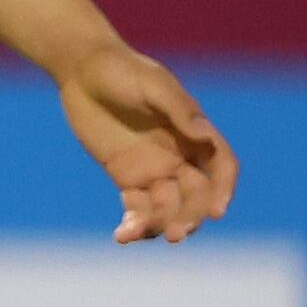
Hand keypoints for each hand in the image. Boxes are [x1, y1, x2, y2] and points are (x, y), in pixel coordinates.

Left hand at [56, 40, 236, 242]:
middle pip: (197, 195)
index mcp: (194, 133)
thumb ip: (178, 109)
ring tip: (136, 234)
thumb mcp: (153, 85)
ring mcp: (154, 168)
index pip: (222, 167)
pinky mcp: (127, 176)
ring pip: (168, 207)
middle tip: (175, 234)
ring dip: (160, 225)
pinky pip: (137, 207)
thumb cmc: (122, 70)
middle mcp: (180, 155)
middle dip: (190, 216)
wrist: (82, 70)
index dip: (224, 190)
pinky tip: (123, 236)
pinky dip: (134, 224)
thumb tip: (205, 134)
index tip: (217, 212)